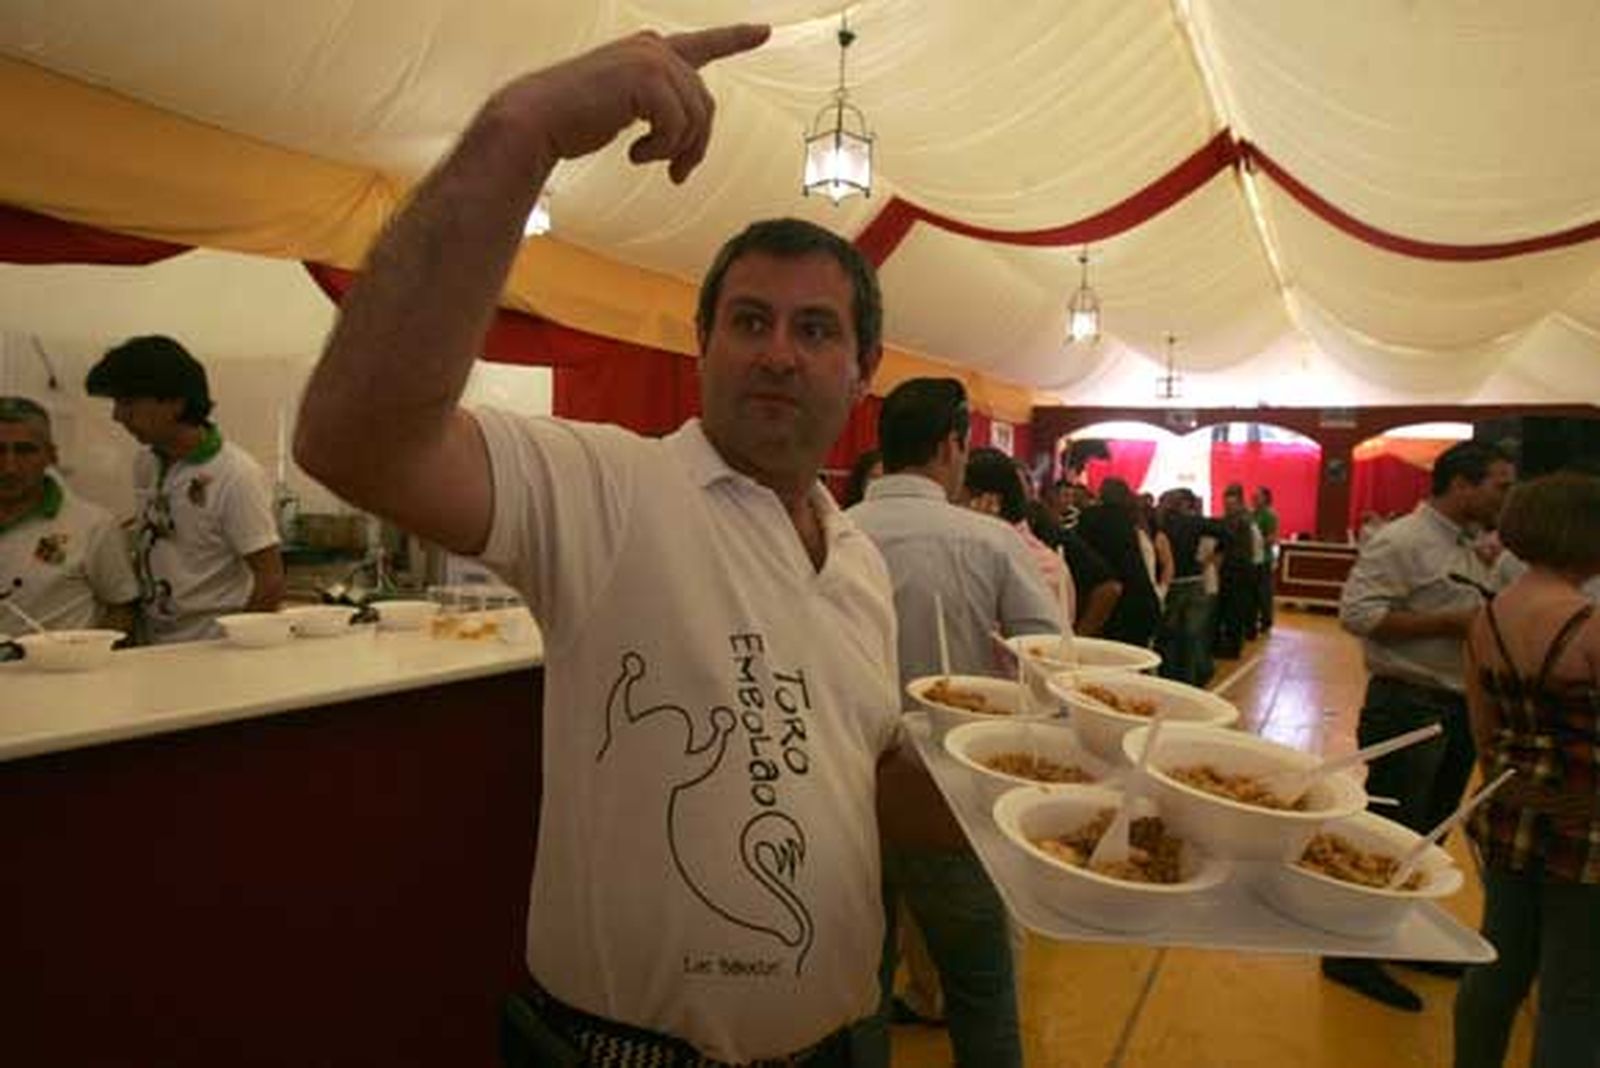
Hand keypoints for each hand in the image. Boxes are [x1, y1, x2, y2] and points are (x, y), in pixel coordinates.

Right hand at [490, 24, 770, 183]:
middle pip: (705, 105)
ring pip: (696, 118)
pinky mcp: (646, 78)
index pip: (702, 45)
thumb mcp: (624, 109)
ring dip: (676, 151)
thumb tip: (694, 135)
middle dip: (696, 145)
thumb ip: (659, 107)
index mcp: (648, 49)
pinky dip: (661, 150)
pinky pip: (678, 126)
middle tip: (678, 174)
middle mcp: (654, 46)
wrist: (537, 121)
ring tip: (646, 161)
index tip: (764, 31)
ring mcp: (651, 59)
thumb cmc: (574, 121)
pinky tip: (633, 155)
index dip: (734, 39)